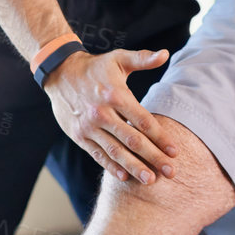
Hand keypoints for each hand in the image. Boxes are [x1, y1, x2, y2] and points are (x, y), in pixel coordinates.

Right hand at [44, 48, 178, 183]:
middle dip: (153, 157)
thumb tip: (165, 54)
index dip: (160, 138)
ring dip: (134, 167)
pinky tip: (124, 176)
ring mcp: (89, 126)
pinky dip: (111, 166)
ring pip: (115, 151)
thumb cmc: (95, 67)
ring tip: (150, 180)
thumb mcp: (118, 58)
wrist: (59, 73)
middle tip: (170, 172)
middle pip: (133, 140)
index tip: (175, 152)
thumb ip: (143, 58)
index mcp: (116, 95)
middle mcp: (102, 112)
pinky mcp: (79, 136)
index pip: (143, 121)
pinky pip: (97, 154)